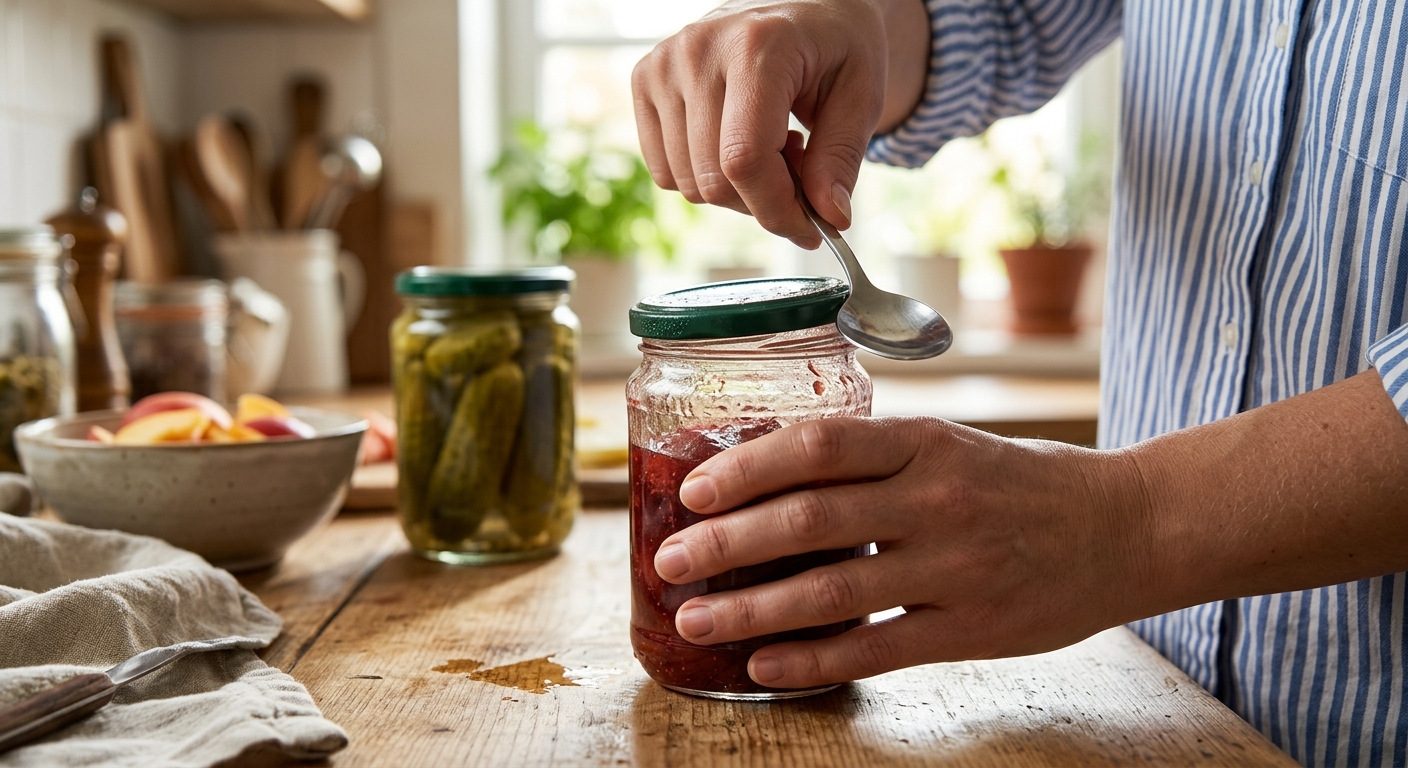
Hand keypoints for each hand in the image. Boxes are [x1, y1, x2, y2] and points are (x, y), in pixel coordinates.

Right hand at [631, 0, 928, 246]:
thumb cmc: (835, 47)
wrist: (803, 6)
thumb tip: (828, 218)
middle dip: (763, 202)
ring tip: (771, 147)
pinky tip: (734, 143)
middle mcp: (699, 51)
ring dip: (735, 190)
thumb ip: (841, 158)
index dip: (776, 210)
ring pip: (688, 183)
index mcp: (758, 47)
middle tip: (799, 173)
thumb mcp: (861, 96)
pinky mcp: (645, 80)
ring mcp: (664, 65)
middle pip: (713, 180)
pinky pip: (665, 172)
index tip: (810, 229)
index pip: (744, 159)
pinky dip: (703, 176)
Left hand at [652, 417, 1155, 689]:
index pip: (819, 446)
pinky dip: (812, 658)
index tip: (694, 489)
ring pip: (833, 590)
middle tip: (669, 560)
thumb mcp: (955, 443)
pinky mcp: (973, 628)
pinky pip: (876, 648)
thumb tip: (775, 469)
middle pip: (810, 519)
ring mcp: (955, 568)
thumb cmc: (1026, 483)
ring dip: (752, 609)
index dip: (747, 468)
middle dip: (727, 543)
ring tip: (695, 620)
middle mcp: (937, 499)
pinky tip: (764, 665)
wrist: (1129, 527)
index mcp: (927, 442)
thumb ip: (878, 458)